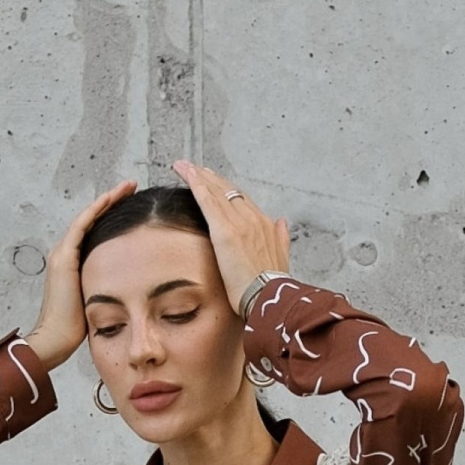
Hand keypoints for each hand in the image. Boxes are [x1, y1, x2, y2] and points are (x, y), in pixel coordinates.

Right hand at [22, 181, 135, 371]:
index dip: (111, 215)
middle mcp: (64, 253)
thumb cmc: (76, 328)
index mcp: (72, 263)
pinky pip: (82, 225)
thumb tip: (129, 287)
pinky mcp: (64, 257)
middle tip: (132, 187)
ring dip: (108, 199)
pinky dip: (97, 209)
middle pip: (91, 219)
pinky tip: (112, 197)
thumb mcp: (95, 300)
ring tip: (128, 186)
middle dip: (112, 201)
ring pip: (88, 217)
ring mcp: (62, 253)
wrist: (56, 338)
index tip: (132, 205)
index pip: (93, 231)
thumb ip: (106, 286)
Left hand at [174, 161, 290, 317]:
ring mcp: (239, 223)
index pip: (241, 199)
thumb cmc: (272, 288)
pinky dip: (196, 184)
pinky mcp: (225, 231)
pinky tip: (185, 174)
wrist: (270, 299)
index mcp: (264, 225)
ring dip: (197, 176)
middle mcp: (252, 218)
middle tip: (192, 166)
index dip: (224, 188)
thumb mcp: (281, 258)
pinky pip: (207, 201)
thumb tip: (282, 222)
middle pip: (226, 190)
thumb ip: (281, 238)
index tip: (212, 179)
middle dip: (208, 177)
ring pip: (215, 191)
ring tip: (182, 166)